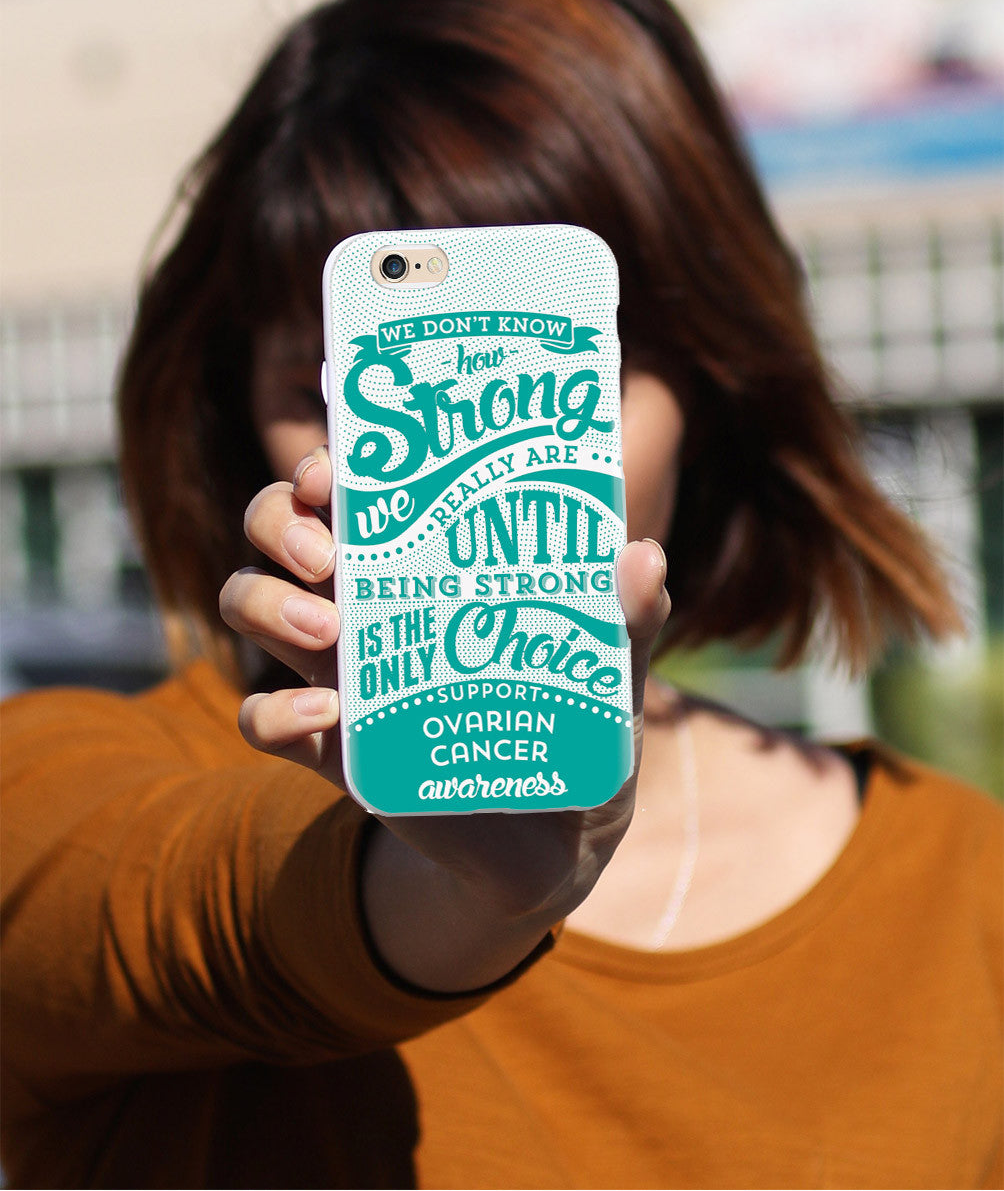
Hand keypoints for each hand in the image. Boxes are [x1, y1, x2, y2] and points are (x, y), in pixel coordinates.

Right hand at [220, 446, 669, 989]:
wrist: (554, 839)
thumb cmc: (575, 722)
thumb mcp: (609, 667)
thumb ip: (629, 616)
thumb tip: (643, 556)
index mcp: (422, 562)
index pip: (349, 488)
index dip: (327, 466)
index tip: (338, 473)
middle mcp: (365, 601)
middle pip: (275, 528)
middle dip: (281, 522)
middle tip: (327, 555)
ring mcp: (337, 669)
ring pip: (247, 602)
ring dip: (266, 603)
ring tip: (327, 627)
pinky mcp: (330, 746)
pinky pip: (260, 720)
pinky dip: (274, 712)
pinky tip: (328, 711)